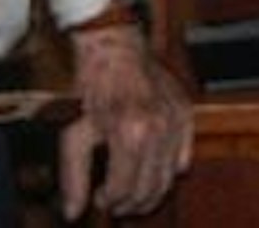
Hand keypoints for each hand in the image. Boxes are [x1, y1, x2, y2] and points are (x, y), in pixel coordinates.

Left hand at [60, 25, 192, 220]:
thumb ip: (74, 177)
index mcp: (129, 134)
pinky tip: (149, 165)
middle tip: (115, 201)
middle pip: (150, 190)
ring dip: (149, 191)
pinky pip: (184, 157)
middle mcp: (158, 130)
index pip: (124, 191)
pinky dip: (169, 169)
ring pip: (170, 179)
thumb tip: (73, 213)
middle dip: (130, 204)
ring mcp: (176, 121)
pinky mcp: (185, 113)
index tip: (100, 200)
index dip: (109, 203)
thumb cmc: (91, 84)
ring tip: (130, 187)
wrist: (112, 46)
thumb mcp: (74, 131)